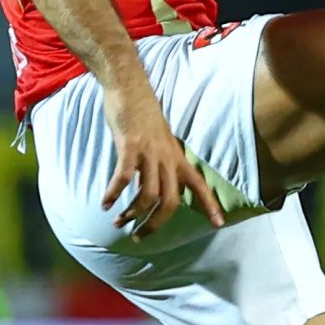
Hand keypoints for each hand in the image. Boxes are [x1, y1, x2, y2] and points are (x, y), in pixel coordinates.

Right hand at [102, 87, 226, 237]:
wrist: (131, 88)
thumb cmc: (144, 115)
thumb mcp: (162, 141)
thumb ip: (164, 162)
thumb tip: (161, 184)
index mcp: (177, 158)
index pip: (199, 184)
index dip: (210, 205)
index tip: (219, 224)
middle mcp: (167, 158)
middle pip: (170, 201)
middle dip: (155, 223)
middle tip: (139, 236)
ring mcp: (149, 153)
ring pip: (148, 195)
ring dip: (132, 213)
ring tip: (118, 221)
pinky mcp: (130, 146)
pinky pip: (124, 177)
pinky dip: (114, 193)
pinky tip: (105, 203)